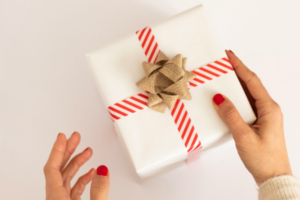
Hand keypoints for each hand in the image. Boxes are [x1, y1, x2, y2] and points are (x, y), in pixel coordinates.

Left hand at [43, 132, 109, 199]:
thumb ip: (98, 189)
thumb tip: (102, 171)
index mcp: (55, 198)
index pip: (52, 168)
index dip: (58, 149)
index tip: (62, 136)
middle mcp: (55, 199)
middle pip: (58, 169)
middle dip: (68, 151)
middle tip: (75, 138)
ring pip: (66, 178)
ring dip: (77, 163)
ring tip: (88, 152)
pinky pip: (73, 188)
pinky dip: (82, 178)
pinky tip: (91, 172)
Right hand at [212, 50, 291, 184]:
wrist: (274, 177)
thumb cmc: (264, 159)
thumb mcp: (244, 136)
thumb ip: (231, 116)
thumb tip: (218, 98)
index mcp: (269, 109)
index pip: (252, 81)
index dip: (240, 66)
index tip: (229, 56)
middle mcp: (268, 109)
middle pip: (250, 85)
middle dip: (236, 73)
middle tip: (222, 64)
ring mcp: (264, 116)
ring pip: (247, 96)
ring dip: (235, 86)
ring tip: (222, 78)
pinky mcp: (258, 123)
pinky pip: (246, 106)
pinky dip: (235, 100)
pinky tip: (226, 100)